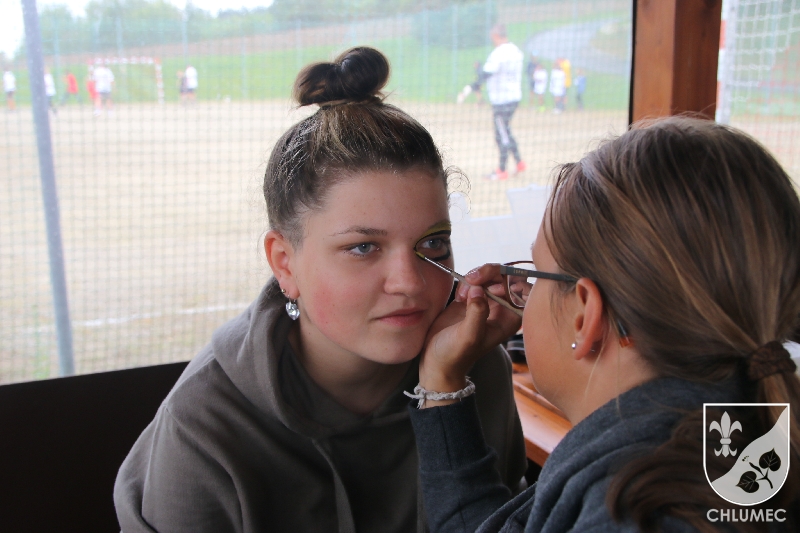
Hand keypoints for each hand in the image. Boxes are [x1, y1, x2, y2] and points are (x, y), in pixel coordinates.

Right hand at [419, 264, 521, 399]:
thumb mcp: (469, 336)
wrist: (437, 359)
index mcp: (511, 318)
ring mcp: (487, 302)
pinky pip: (474, 280)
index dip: (512, 282)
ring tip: (462, 294)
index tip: (495, 287)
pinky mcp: (471, 298)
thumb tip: (479, 288)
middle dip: (491, 274)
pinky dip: (466, 282)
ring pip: (490, 276)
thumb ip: (477, 312)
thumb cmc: (457, 354)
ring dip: (477, 277)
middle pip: (507, 277)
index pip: (524, 290)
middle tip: (473, 279)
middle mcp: (503, 309)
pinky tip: (458, 297)